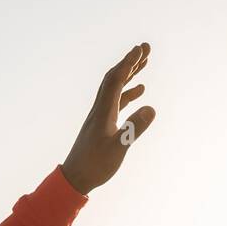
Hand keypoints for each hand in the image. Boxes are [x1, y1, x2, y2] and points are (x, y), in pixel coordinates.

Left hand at [60, 42, 155, 193]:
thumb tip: (151, 108)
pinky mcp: (102, 124)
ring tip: (145, 62)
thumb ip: (133, 129)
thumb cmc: (95, 165)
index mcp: (103, 111)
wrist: (75, 178)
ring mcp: (100, 115)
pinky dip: (128, 92)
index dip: (128, 63)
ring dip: (129, 73)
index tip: (140, 49)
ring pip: (115, 88)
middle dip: (129, 61)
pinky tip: (140, 91)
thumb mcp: (118, 148)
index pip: (116, 80)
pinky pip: (117, 101)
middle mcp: (100, 109)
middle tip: (145, 48)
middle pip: (114, 78)